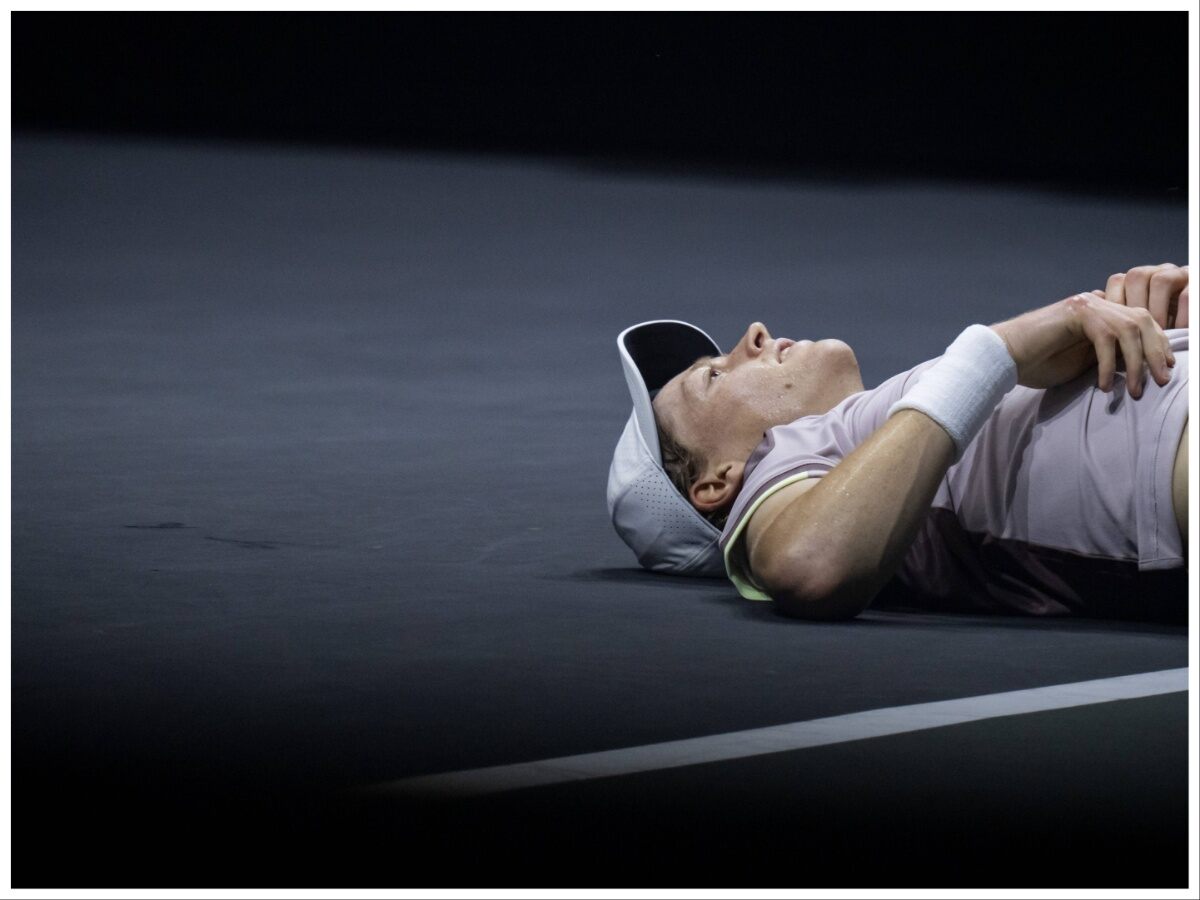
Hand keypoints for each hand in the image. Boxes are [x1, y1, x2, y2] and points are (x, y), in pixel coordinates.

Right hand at [991, 290, 1173, 398]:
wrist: (1001, 358)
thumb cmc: (1036, 364)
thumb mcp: (1082, 362)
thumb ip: (1107, 357)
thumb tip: (1136, 366)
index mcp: (1099, 312)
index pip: (1141, 320)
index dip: (1159, 344)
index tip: (1166, 369)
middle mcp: (1095, 302)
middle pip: (1143, 320)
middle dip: (1157, 352)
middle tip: (1163, 380)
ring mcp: (1085, 304)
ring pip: (1129, 328)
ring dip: (1137, 362)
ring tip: (1136, 389)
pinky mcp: (1075, 313)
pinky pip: (1105, 337)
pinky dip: (1107, 364)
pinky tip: (1104, 386)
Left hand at [1100, 263, 1188, 329]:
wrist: (1189, 320)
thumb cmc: (1162, 323)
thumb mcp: (1138, 318)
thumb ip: (1118, 311)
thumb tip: (1093, 297)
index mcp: (1138, 280)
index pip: (1117, 281)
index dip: (1114, 304)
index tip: (1114, 328)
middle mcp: (1156, 272)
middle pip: (1136, 277)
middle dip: (1134, 306)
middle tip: (1135, 332)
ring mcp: (1178, 274)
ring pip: (1160, 280)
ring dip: (1157, 309)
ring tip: (1158, 331)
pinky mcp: (1195, 282)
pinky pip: (1186, 295)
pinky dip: (1181, 315)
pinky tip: (1178, 331)